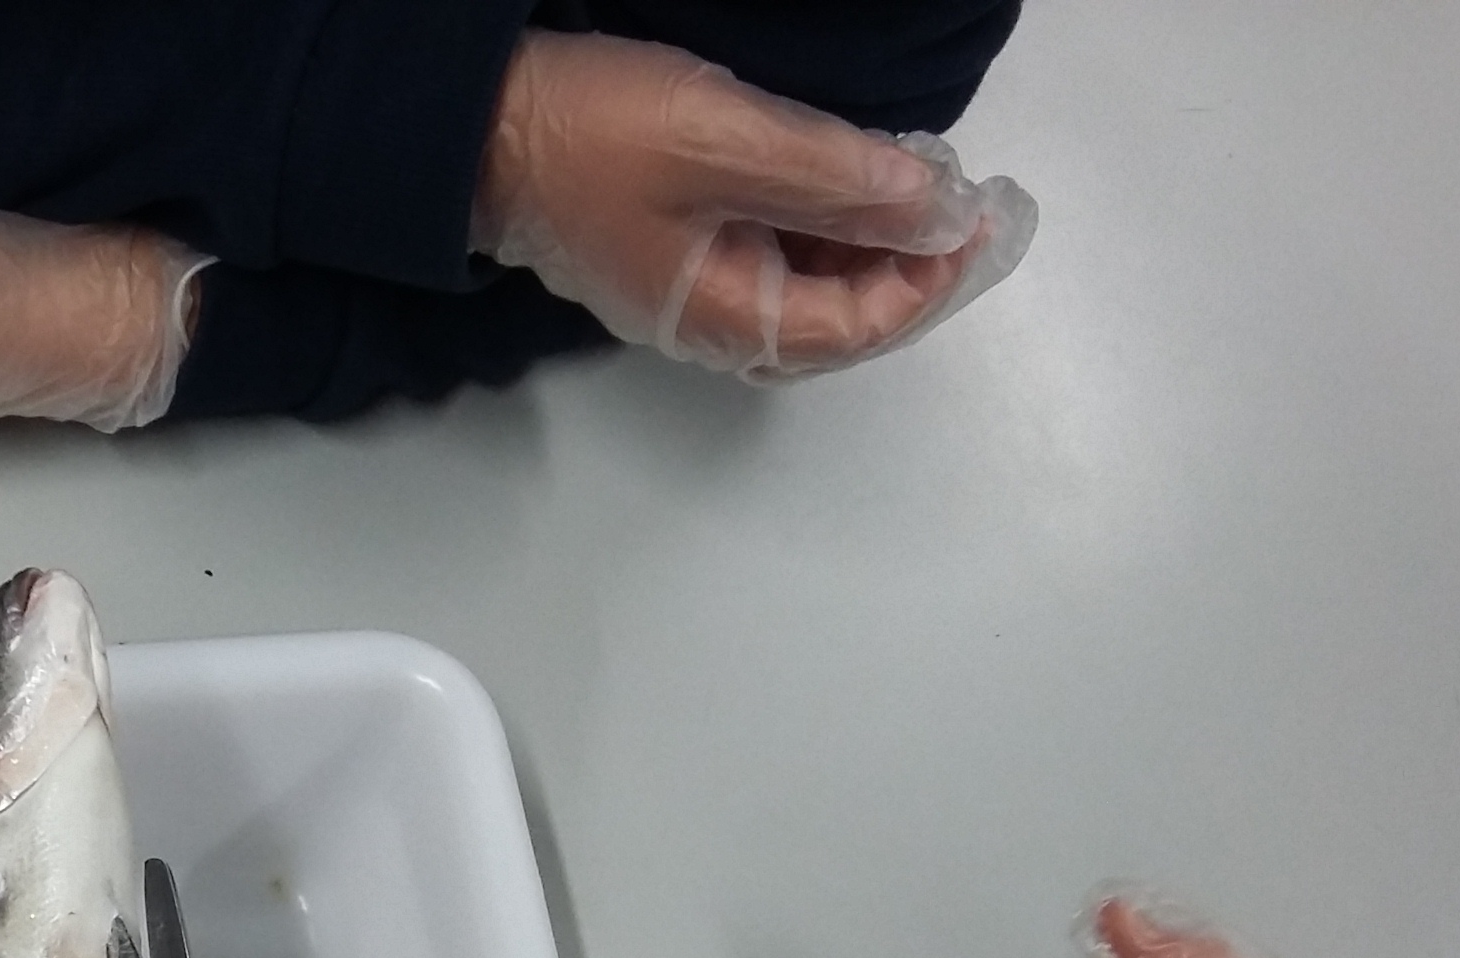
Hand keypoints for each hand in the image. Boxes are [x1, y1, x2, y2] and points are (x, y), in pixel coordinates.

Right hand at [471, 32, 1034, 379]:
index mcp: (727, 315)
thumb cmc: (594, 136)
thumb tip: (932, 208)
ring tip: (912, 185)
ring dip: (868, 248)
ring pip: (809, 293)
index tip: (979, 215)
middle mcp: (712, 326)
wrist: (480, 130)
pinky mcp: (673, 258)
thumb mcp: (727, 140)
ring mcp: (689, 296)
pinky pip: (773, 264)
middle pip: (839, 323)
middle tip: (963, 203)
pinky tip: (844, 185)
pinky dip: (824, 233)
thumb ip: (836, 177)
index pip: (858, 324)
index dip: (930, 276)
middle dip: (909, 269)